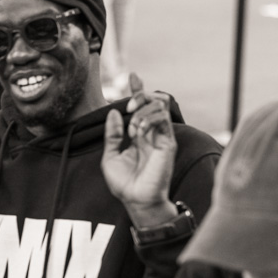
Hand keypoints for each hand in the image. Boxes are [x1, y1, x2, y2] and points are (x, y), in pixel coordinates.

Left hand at [101, 73, 178, 228]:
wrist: (136, 200)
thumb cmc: (124, 183)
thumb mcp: (110, 156)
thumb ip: (112, 134)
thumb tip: (114, 112)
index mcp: (139, 135)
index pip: (142, 107)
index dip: (138, 90)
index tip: (133, 76)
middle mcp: (152, 133)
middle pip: (154, 100)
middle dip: (140, 96)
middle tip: (129, 107)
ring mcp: (161, 136)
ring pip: (160, 106)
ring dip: (143, 110)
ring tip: (132, 126)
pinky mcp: (168, 143)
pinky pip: (162, 120)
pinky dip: (148, 119)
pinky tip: (138, 131)